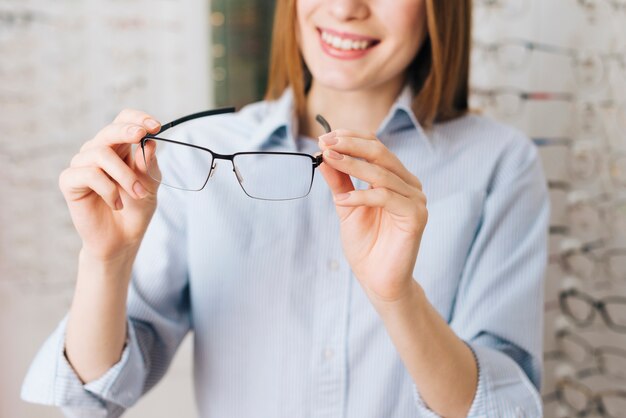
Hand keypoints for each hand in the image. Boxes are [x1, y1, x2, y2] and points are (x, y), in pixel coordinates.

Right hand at [59, 109, 161, 261]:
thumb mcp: (150, 186)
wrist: (122, 240)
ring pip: (101, 154)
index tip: (156, 126)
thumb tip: (149, 142)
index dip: (138, 119)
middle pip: (109, 131)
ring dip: (125, 175)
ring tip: (138, 193)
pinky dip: (109, 189)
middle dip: (128, 131)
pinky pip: (89, 174)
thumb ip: (149, 165)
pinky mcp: (70, 181)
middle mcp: (98, 152)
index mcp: (120, 148)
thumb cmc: (136, 210)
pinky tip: (117, 204)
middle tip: (142, 136)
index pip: (123, 120)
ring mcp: (82, 165)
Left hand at [318, 129, 427, 303]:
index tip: (324, 137)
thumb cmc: (365, 244)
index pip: (376, 146)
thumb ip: (339, 180)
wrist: (377, 279)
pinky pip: (386, 197)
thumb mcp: (346, 206)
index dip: (351, 138)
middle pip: (381, 153)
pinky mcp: (416, 216)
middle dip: (350, 145)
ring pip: (382, 173)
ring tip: (328, 161)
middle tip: (326, 143)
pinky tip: (341, 201)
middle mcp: (409, 184)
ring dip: (351, 165)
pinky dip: (361, 196)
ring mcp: (416, 199)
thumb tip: (323, 153)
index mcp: (395, 178)